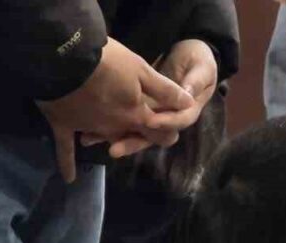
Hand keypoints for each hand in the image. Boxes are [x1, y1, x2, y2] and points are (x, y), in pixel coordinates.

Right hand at [36, 38, 192, 181]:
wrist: (62, 56)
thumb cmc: (105, 61)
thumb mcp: (141, 70)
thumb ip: (165, 90)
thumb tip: (188, 103)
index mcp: (136, 116)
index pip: (161, 134)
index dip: (168, 131)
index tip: (169, 128)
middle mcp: (114, 128)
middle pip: (132, 137)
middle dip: (138, 133)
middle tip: (141, 126)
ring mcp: (89, 129)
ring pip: (104, 139)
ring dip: (108, 140)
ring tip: (111, 140)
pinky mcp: (64, 125)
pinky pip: (66, 149)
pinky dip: (67, 163)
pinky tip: (70, 178)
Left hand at [85, 39, 218, 158]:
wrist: (186, 51)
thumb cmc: (196, 58)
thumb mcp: (201, 66)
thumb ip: (195, 81)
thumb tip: (188, 97)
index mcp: (187, 111)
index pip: (177, 122)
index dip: (165, 122)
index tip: (151, 121)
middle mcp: (167, 117)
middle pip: (151, 136)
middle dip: (133, 142)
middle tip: (115, 149)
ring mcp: (151, 114)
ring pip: (132, 131)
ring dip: (112, 137)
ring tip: (90, 140)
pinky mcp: (137, 109)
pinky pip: (120, 120)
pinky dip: (102, 126)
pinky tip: (84, 129)